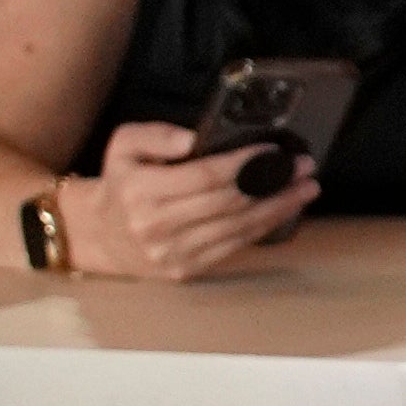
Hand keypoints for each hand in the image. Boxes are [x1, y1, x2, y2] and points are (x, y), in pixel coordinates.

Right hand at [75, 119, 322, 278]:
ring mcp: (174, 253)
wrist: (100, 236)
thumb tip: (193, 139)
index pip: (205, 177)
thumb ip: (156, 134)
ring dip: (278, 208)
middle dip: (272, 183)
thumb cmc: (121, 184)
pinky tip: (283, 210)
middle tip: (303, 166)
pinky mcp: (187, 271)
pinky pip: (233, 247)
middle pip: (227, 203)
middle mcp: (158, 226)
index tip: (274, 151)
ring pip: (237, 228)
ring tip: (306, 188)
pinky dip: (262, 228)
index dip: (244, 164)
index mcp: (142, 192)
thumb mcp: (123, 146)